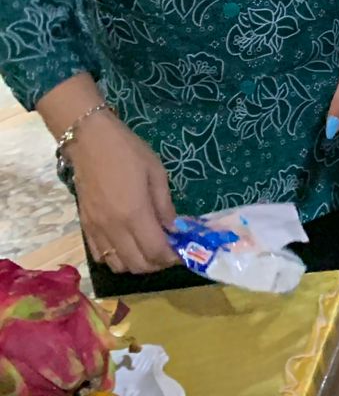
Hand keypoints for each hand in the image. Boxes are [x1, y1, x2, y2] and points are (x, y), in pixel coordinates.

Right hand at [71, 114, 179, 273]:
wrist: (90, 142)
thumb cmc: (128, 152)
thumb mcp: (156, 174)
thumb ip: (165, 206)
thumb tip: (175, 229)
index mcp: (134, 214)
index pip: (156, 251)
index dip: (173, 257)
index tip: (184, 252)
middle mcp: (113, 229)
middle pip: (138, 265)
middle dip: (158, 264)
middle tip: (171, 251)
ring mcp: (96, 231)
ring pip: (118, 265)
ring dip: (138, 264)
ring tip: (151, 249)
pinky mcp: (85, 228)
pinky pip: (102, 257)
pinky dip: (118, 259)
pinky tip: (129, 245)